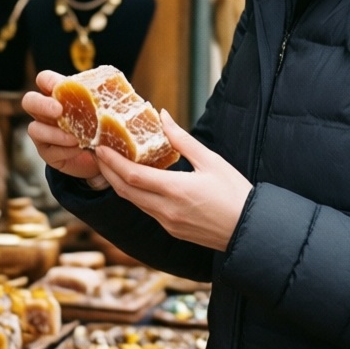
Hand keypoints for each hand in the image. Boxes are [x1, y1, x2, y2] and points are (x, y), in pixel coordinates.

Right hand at [22, 70, 105, 186]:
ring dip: (55, 133)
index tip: (57, 86)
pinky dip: (64, 149)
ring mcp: (43, 132)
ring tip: (75, 138)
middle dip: (42, 105)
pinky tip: (77, 149)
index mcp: (58, 95)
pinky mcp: (47, 152)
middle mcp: (46, 112)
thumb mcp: (104, 112)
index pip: (44, 80)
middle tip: (58, 111)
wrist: (102, 157)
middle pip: (29, 101)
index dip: (47, 81)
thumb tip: (121, 90)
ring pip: (35, 128)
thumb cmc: (102, 127)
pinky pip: (49, 149)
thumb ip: (104, 101)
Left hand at [94, 110, 251, 250]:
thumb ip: (182, 140)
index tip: (100, 148)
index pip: (133, 176)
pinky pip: (146, 210)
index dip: (112, 162)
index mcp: (176, 190)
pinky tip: (136, 182)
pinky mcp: (172, 230)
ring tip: (112, 165)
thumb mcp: (211, 161)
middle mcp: (167, 210)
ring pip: (134, 202)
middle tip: (98, 154)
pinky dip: (136, 194)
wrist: (251, 231)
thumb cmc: (236, 193)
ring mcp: (168, 223)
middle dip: (107, 172)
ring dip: (119, 184)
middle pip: (125, 191)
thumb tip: (163, 117)